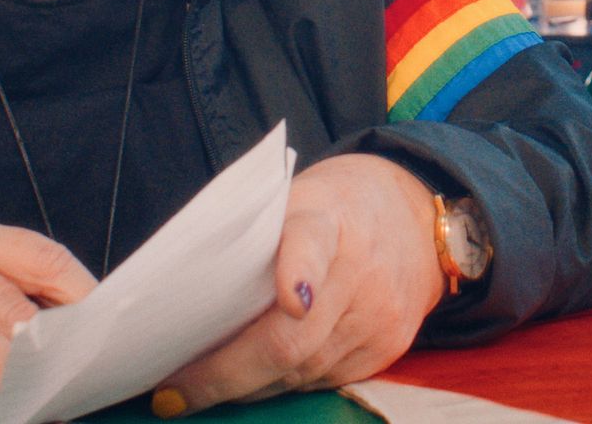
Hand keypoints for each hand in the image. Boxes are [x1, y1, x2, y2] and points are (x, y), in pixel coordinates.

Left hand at [153, 154, 442, 416]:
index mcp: (327, 218)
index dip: (300, 271)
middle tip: (174, 392)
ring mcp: (379, 314)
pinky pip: (324, 381)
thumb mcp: (295, 198)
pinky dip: (282, 383)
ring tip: (196, 391)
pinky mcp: (390, 346)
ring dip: (246, 387)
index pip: (311, 243)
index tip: (291, 298)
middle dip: (225, 374)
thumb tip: (190, 297)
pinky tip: (252, 380)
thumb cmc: (333, 209)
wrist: (417, 220)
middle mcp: (360, 269)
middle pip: (291, 340)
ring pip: (301, 372)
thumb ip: (255, 238)